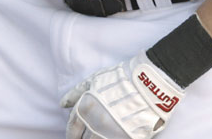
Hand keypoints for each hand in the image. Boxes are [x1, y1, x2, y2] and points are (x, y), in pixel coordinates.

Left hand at [60, 51, 183, 138]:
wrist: (148, 83)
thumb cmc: (121, 78)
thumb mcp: (95, 80)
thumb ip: (77, 93)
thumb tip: (62, 104)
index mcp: (86, 108)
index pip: (73, 128)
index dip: (71, 135)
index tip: (72, 138)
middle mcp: (96, 124)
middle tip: (86, 138)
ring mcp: (112, 133)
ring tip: (99, 137)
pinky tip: (110, 138)